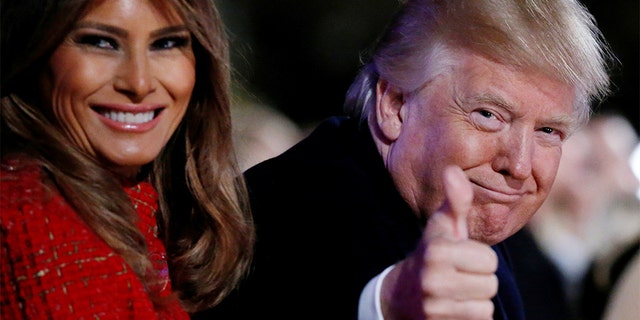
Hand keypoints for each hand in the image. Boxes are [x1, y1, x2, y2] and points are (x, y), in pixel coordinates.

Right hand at [381, 166, 497, 318]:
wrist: (403, 294)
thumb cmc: (433, 254)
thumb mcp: (442, 227)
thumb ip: (455, 201)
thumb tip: (454, 170)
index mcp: (436, 251)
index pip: (488, 259)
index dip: (479, 258)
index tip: (460, 257)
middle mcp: (432, 279)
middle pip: (490, 283)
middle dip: (479, 280)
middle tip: (459, 275)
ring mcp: (434, 306)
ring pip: (485, 306)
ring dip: (475, 300)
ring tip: (456, 291)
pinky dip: (471, 316)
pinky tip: (454, 308)